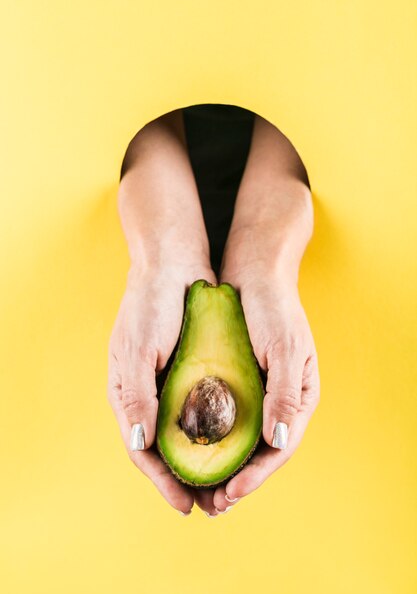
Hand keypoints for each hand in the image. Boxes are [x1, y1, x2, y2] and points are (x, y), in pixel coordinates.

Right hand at [107, 263, 215, 514]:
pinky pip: (198, 412)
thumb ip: (138, 395)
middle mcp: (145, 393)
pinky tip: (231, 445)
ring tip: (226, 485)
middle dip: (186, 481)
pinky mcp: (187, 370)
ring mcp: (167, 382)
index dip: (163, 481)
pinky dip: (212, 434)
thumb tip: (143, 444)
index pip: (143, 450)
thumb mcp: (141, 348)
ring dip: (202, 462)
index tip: (187, 506)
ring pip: (183, 435)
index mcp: (126, 392)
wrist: (173, 261)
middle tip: (213, 505)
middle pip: (164, 450)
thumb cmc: (152, 302)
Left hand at [211, 272, 319, 509]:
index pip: (280, 448)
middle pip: (261, 452)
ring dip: (223, 467)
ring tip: (200, 491)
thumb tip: (278, 441)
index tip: (230, 495)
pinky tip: (193, 451)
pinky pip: (227, 420)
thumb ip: (283, 393)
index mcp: (300, 396)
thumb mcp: (282, 347)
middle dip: (237, 481)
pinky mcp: (240, 382)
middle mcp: (281, 400)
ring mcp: (260, 392)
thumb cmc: (272, 306)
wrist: (254, 271)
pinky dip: (213, 440)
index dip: (256, 475)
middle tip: (211, 505)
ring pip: (242, 441)